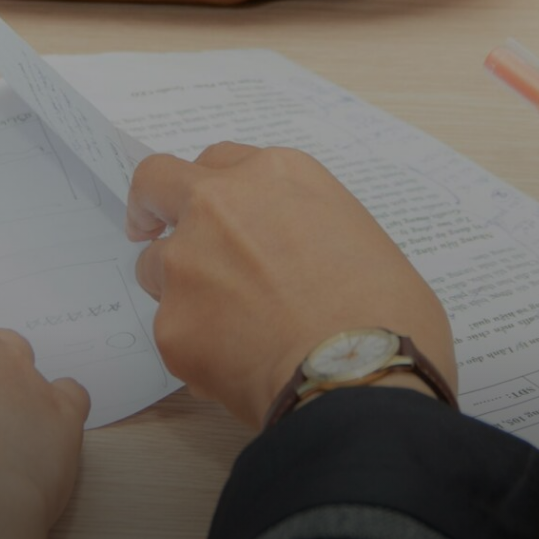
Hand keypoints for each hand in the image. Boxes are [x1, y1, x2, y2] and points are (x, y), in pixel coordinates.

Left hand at [127, 143, 455, 427]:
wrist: (360, 376)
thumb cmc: (386, 314)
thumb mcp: (359, 239)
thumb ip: (305, 231)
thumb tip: (295, 264)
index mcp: (276, 176)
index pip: (221, 162)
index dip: (217, 190)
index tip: (215, 211)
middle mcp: (220, 205)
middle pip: (158, 182)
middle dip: (152, 204)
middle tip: (152, 228)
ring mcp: (187, 262)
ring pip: (155, 264)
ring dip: (178, 287)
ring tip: (227, 327)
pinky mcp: (171, 323)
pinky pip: (173, 331)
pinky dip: (196, 348)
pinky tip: (240, 370)